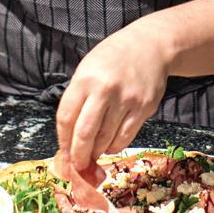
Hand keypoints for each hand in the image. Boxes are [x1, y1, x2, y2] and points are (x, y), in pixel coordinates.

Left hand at [56, 19, 168, 170]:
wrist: (150, 46)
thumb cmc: (113, 58)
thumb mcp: (88, 69)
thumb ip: (78, 98)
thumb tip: (69, 136)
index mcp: (85, 79)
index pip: (66, 118)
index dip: (63, 140)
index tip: (64, 153)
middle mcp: (105, 90)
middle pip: (85, 134)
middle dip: (78, 156)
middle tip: (77, 166)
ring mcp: (126, 99)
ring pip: (106, 139)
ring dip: (97, 152)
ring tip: (94, 153)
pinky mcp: (144, 108)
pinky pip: (125, 137)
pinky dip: (114, 146)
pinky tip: (110, 144)